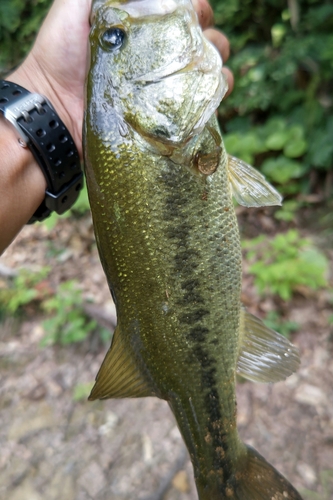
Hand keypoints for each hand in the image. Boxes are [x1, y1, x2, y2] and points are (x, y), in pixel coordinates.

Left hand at [9, 0, 232, 158]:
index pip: (182, 10)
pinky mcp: (163, 116)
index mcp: (142, 27)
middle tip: (197, 42)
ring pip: (207, 69)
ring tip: (210, 67)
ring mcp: (160, 86)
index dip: (195, 7)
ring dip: (216, 62)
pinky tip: (214, 91)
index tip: (193, 11)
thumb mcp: (76, 8)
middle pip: (200, 38)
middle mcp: (155, 55)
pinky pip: (201, 105)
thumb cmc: (60, 53)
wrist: (54, 108)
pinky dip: (216, 94)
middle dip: (208, 35)